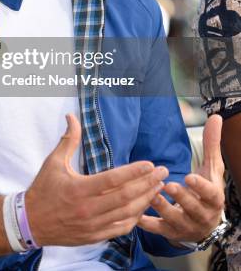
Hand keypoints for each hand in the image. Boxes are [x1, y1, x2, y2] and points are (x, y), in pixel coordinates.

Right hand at [25, 113, 167, 246]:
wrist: (31, 222)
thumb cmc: (43, 190)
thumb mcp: (53, 162)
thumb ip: (68, 140)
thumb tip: (71, 117)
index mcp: (79, 189)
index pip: (113, 180)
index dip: (134, 172)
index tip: (150, 164)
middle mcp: (89, 209)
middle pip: (126, 197)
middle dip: (147, 184)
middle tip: (163, 172)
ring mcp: (93, 225)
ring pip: (127, 214)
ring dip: (146, 200)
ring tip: (158, 188)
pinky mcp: (94, 236)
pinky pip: (121, 228)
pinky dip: (135, 218)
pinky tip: (144, 207)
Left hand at [137, 114, 224, 244]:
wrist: (203, 222)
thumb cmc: (206, 190)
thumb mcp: (212, 168)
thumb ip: (211, 144)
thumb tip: (215, 117)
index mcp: (213, 199)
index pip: (211, 195)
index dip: (201, 187)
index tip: (189, 176)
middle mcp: (202, 215)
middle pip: (194, 209)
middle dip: (182, 198)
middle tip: (168, 185)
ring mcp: (186, 226)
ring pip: (175, 220)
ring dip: (163, 208)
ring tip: (152, 195)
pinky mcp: (170, 233)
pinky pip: (158, 230)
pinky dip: (147, 224)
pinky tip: (136, 216)